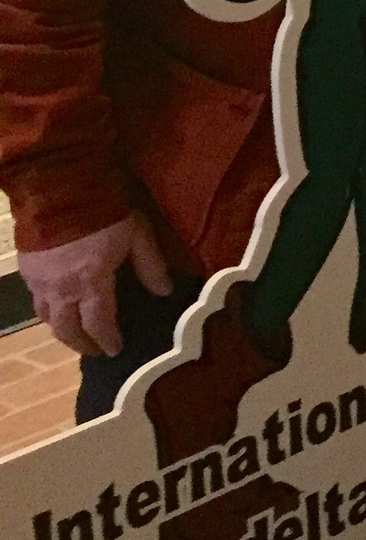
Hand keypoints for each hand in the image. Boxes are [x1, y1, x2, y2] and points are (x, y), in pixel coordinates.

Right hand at [20, 216, 172, 356]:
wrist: (61, 189)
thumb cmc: (106, 211)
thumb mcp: (138, 234)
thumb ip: (150, 265)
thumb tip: (164, 292)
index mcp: (90, 282)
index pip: (98, 323)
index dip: (107, 340)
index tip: (115, 350)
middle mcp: (61, 289)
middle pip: (66, 329)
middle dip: (81, 344)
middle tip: (94, 350)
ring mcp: (39, 281)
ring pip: (47, 318)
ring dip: (62, 331)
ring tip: (76, 334)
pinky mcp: (26, 270)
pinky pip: (35, 300)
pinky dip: (48, 311)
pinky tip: (57, 308)